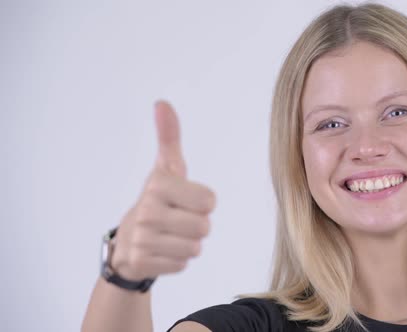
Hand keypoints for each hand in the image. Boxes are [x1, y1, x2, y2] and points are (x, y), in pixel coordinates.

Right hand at [110, 101, 215, 280]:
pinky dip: (176, 260)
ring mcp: (142, 238)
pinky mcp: (142, 262)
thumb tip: (162, 103)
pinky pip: (182, 264)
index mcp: (158, 184)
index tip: (185, 200)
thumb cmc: (158, 200)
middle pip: (205, 227)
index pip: (210, 201)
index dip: (203, 203)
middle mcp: (147, 210)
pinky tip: (162, 250)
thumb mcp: (166, 168)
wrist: (128, 241)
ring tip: (170, 235)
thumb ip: (169, 136)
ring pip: (195, 248)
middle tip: (177, 220)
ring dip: (188, 244)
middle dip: (197, 226)